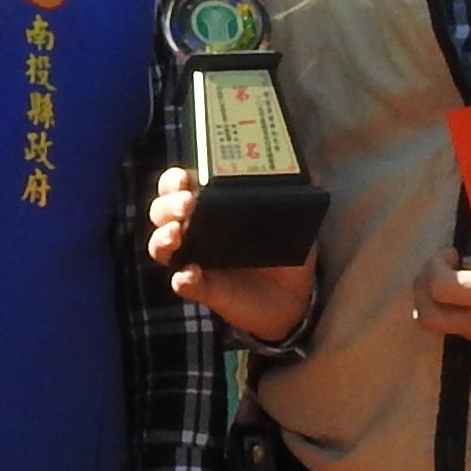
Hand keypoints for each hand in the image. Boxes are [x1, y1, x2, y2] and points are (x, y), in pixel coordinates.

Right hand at [149, 163, 316, 346]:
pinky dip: (183, 278)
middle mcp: (195, 230)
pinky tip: (192, 274)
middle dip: (166, 204)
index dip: (174, 180)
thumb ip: (296, 197)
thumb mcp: (293, 221)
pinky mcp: (202, 289)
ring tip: (177, 235)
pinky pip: (182, 282)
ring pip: (160, 245)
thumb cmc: (284, 251)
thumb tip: (311, 171)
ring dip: (162, 238)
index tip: (185, 178)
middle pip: (162, 211)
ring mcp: (195, 260)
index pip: (179, 186)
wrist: (293, 298)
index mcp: (211, 207)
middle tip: (187, 204)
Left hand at [415, 235, 470, 366]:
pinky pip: (469, 333)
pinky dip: (464, 315)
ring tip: (466, 284)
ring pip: (446, 327)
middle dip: (421, 292)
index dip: (433, 266)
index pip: (438, 287)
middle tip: (440, 272)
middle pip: (427, 318)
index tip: (451, 254)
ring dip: (444, 304)